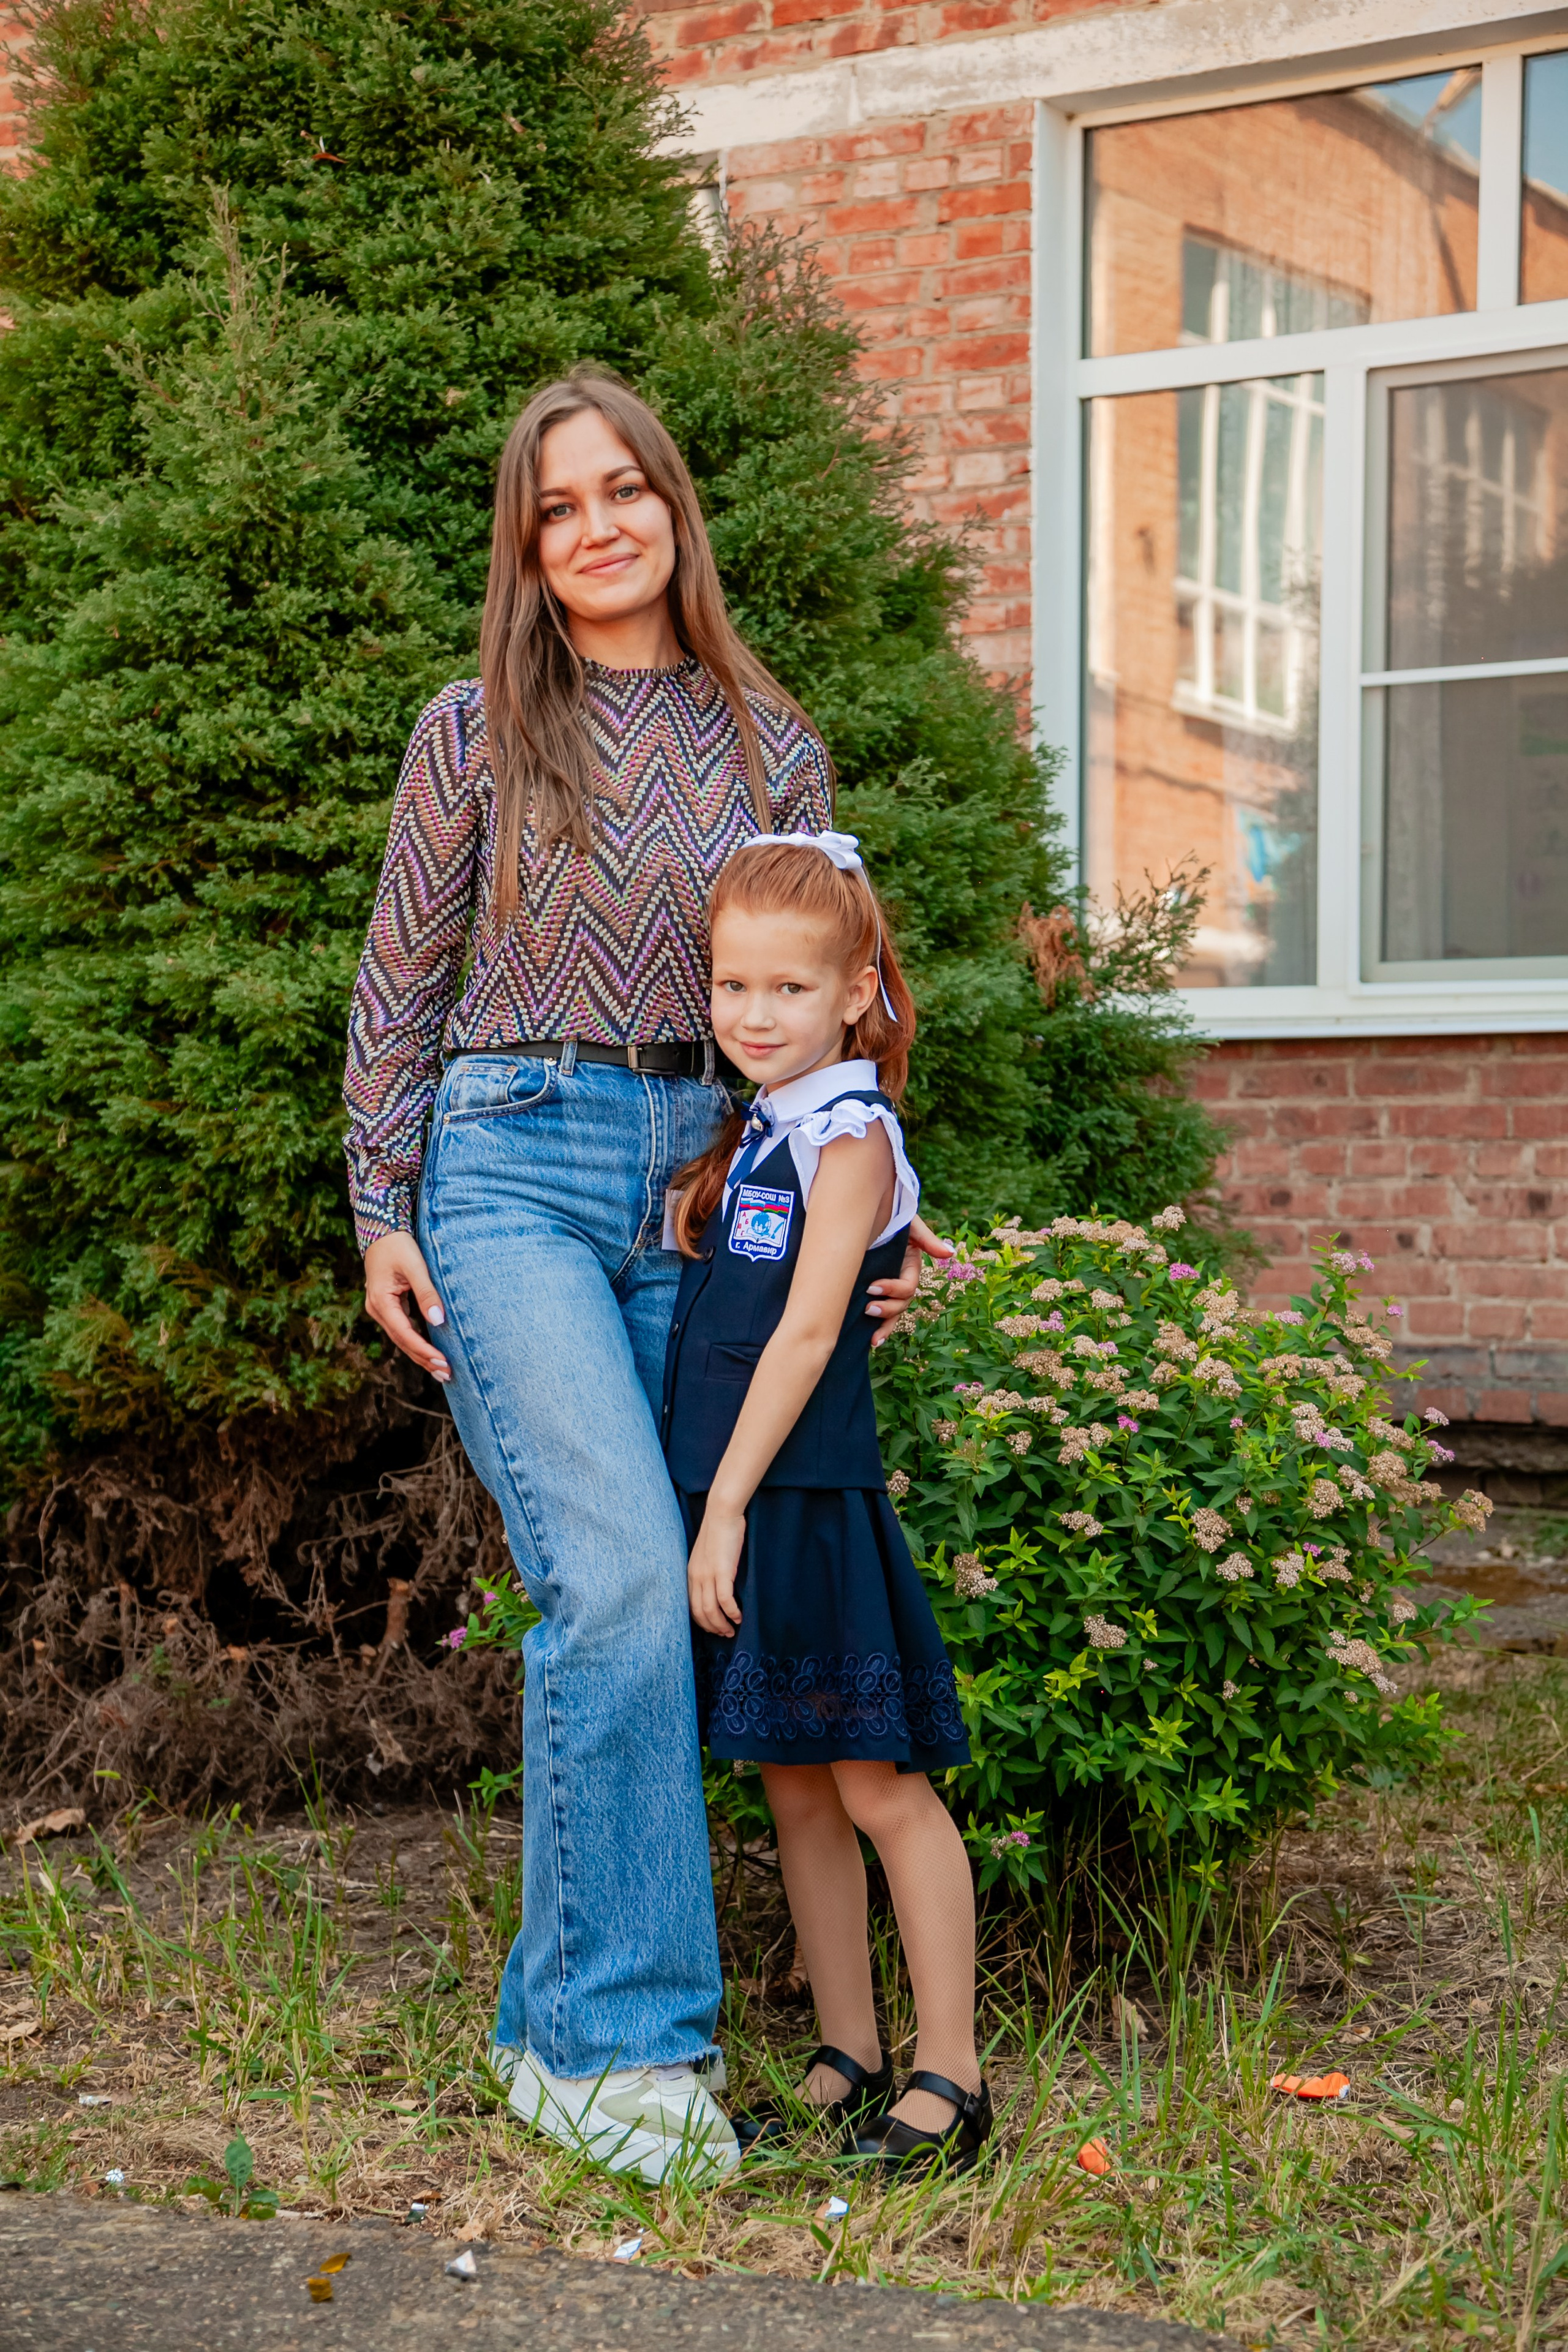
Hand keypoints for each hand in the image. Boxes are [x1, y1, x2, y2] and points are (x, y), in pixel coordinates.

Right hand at [364, 1232, 451, 1382]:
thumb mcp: (416, 1267)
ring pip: (402, 1339)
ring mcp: (381, 1309)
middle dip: (424, 1360)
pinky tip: (430, 1352)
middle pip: (402, 1342)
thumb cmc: (399, 1246)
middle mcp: (377, 1309)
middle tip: (448, 1374)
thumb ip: (427, 1293)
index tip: (443, 1362)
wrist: (381, 1231)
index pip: (405, 1334)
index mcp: (381, 1301)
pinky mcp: (388, 1306)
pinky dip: (417, 1343)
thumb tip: (438, 1321)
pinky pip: (402, 1330)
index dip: (424, 1351)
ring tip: (442, 1371)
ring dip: (421, 1355)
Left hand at [688, 1505, 744, 1637]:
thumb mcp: (707, 1554)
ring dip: (722, 1624)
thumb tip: (717, 1585)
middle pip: (700, 1612)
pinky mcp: (721, 1571)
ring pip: (711, 1610)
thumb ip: (708, 1570)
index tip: (714, 1628)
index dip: (703, 1621)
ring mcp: (707, 1575)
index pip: (692, 1606)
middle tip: (725, 1634)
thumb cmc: (719, 1531)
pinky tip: (739, 1617)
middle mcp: (696, 1577)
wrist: (722, 1514)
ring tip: (733, 1629)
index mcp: (691, 1574)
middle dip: (712, 1627)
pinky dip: (731, 1612)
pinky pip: (725, 1600)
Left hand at [866, 1213, 953, 1345]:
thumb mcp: (910, 1225)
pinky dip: (876, 1328)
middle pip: (901, 1305)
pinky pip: (879, 1313)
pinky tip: (869, 1342)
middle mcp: (901, 1280)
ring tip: (870, 1336)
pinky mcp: (872, 1291)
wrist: (870, 1212)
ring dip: (884, 1326)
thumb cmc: (892, 1214)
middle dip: (887, 1311)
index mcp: (910, 1267)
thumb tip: (949, 1254)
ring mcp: (887, 1287)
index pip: (907, 1287)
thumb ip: (928, 1239)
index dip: (893, 1290)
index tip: (872, 1287)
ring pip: (893, 1314)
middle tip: (868, 1309)